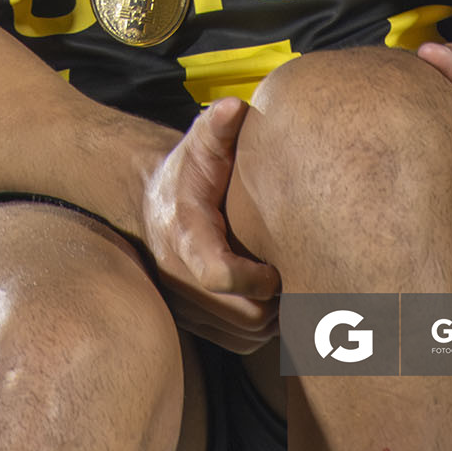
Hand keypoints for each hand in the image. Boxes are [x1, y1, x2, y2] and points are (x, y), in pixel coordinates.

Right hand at [141, 98, 280, 352]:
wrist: (151, 202)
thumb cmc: (186, 172)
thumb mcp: (197, 145)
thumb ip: (215, 129)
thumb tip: (233, 107)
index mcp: (185, 237)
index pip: (218, 274)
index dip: (255, 276)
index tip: (277, 265)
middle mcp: (180, 279)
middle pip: (243, 314)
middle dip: (277, 300)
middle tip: (300, 276)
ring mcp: (186, 305)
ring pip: (246, 334)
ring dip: (275, 317)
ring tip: (292, 287)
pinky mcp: (196, 322)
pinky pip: (239, 343)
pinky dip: (263, 330)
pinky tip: (277, 300)